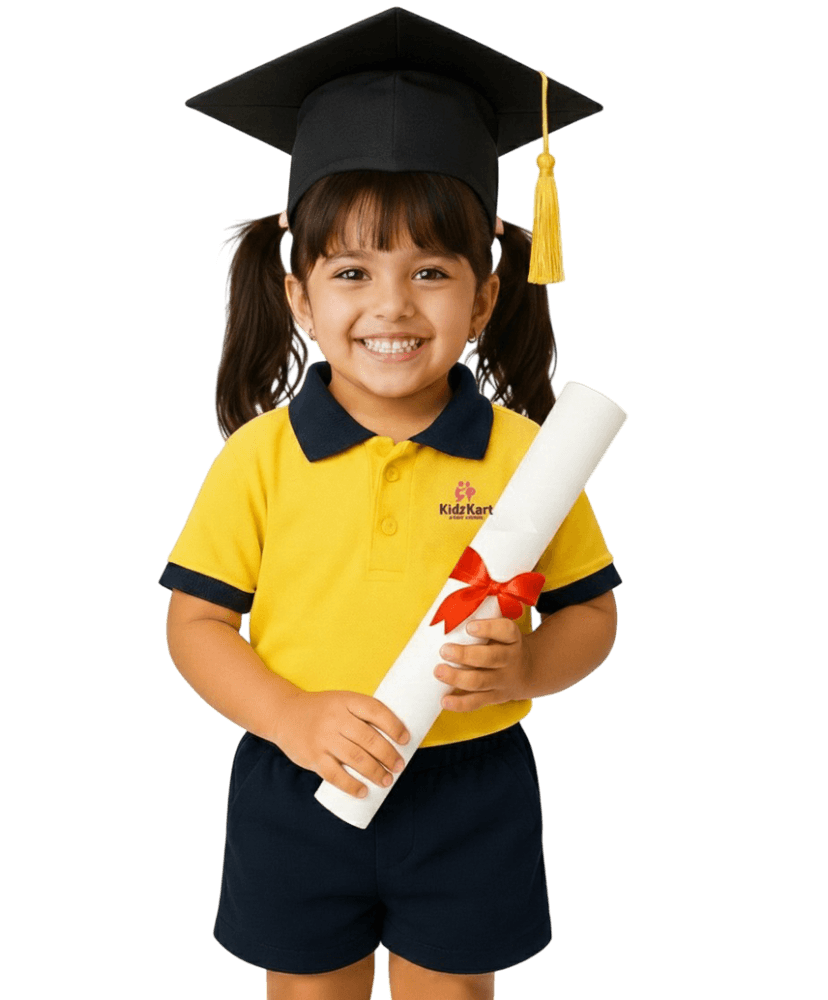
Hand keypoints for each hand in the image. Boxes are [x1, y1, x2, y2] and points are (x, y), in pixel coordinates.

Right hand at [278, 690, 409, 798]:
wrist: (285, 713)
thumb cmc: (322, 710)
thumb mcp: (341, 702)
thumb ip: (361, 716)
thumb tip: (393, 739)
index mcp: (346, 700)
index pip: (376, 711)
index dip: (394, 725)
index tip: (406, 739)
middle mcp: (335, 718)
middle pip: (368, 739)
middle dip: (388, 755)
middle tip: (399, 766)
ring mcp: (323, 738)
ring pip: (355, 758)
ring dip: (375, 772)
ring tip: (386, 780)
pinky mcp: (313, 757)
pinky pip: (335, 775)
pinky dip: (351, 785)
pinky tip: (363, 791)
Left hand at [434, 617, 531, 711]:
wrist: (529, 672)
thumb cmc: (503, 644)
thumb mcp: (503, 631)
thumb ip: (483, 620)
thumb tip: (445, 609)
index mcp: (513, 638)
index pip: (506, 630)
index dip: (488, 628)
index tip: (469, 627)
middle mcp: (511, 659)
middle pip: (491, 658)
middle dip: (465, 655)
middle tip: (444, 650)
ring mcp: (503, 680)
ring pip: (481, 681)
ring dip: (458, 678)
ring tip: (438, 671)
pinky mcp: (495, 697)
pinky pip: (477, 702)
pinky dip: (460, 704)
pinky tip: (444, 701)